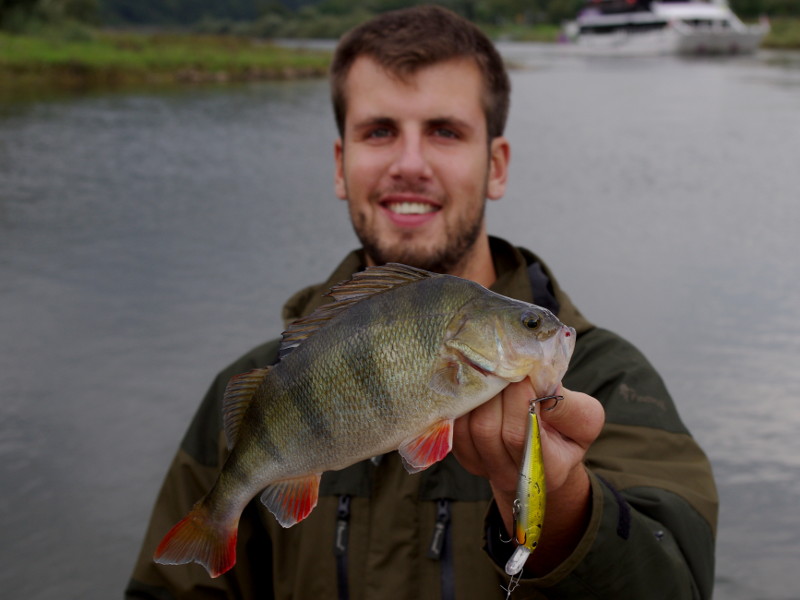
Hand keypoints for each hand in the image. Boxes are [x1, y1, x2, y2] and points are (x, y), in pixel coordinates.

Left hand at [452, 380, 603, 573]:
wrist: (547, 452)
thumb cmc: (567, 431)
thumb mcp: (585, 419)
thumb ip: (568, 406)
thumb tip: (538, 384)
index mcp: (549, 470)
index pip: (520, 433)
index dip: (517, 398)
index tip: (523, 373)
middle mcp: (513, 477)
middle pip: (488, 429)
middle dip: (494, 392)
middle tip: (503, 367)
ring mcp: (485, 469)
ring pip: (469, 427)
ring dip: (478, 396)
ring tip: (492, 375)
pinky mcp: (466, 458)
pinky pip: (456, 429)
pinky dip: (465, 405)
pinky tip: (479, 389)